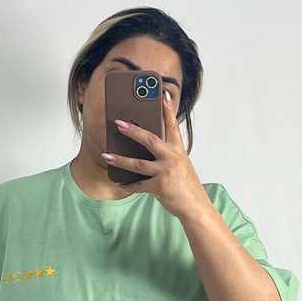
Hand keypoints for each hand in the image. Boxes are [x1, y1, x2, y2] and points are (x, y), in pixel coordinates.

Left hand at [101, 89, 209, 219]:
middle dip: (132, 131)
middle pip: (149, 139)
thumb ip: (167, 155)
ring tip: (107, 155)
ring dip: (120, 159)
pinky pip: (139, 185)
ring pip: (138, 163)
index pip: (172, 125)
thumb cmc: (186, 186)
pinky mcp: (160, 186)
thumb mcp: (181, 165)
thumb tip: (145, 148)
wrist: (195, 207)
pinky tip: (120, 183)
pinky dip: (128, 185)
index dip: (167, 109)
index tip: (162, 94)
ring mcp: (166, 171)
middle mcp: (172, 158)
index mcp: (178, 150)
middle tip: (118, 123)